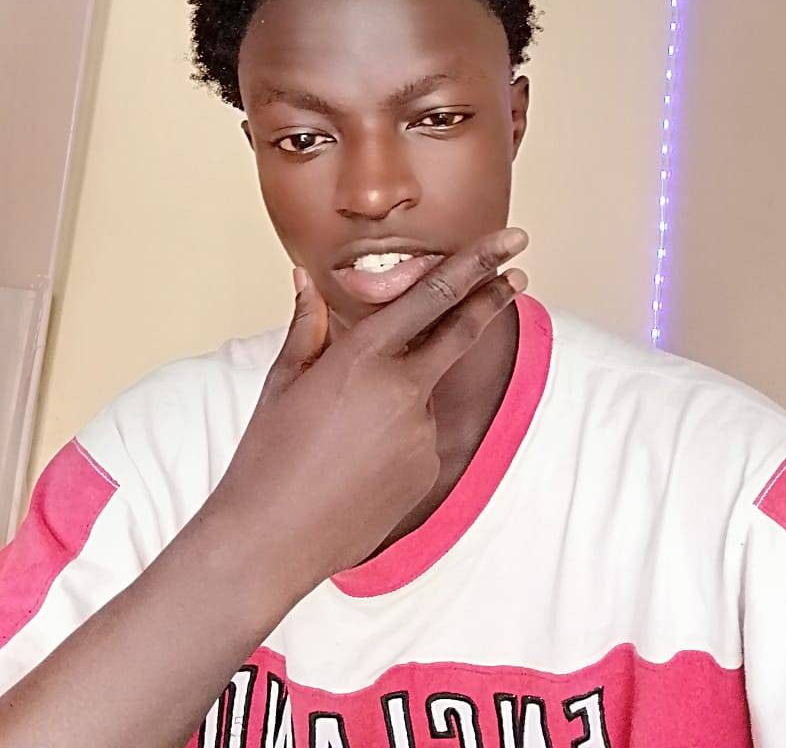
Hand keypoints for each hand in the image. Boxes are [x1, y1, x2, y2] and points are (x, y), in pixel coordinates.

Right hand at [211, 228, 527, 610]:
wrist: (271, 541)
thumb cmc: (266, 457)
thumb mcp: (282, 382)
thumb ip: (307, 325)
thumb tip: (304, 278)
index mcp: (362, 356)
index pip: (433, 296)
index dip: (476, 265)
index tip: (508, 245)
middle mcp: (402, 390)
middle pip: (462, 333)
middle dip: (493, 300)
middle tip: (519, 278)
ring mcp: (422, 433)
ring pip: (423, 395)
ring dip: (401, 397)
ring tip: (342, 438)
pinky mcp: (428, 470)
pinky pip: (420, 438)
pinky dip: (396, 438)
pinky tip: (354, 465)